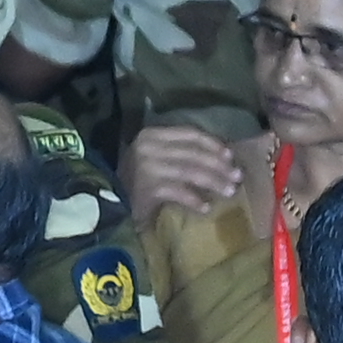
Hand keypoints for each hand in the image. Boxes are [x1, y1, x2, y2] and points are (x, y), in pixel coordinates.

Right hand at [120, 119, 241, 222]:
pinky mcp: (148, 188)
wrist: (106, 200)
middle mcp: (149, 147)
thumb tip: (220, 158)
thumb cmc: (135, 179)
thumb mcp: (155, 158)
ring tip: (229, 192)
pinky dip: (194, 200)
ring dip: (214, 182)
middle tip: (237, 177)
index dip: (213, 144)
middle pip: (194, 153)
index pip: (189, 134)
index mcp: (152, 134)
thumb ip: (179, 153)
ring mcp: (148, 167)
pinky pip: (179, 192)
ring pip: (191, 171)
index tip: (230, 156)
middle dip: (219, 166)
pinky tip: (205, 208)